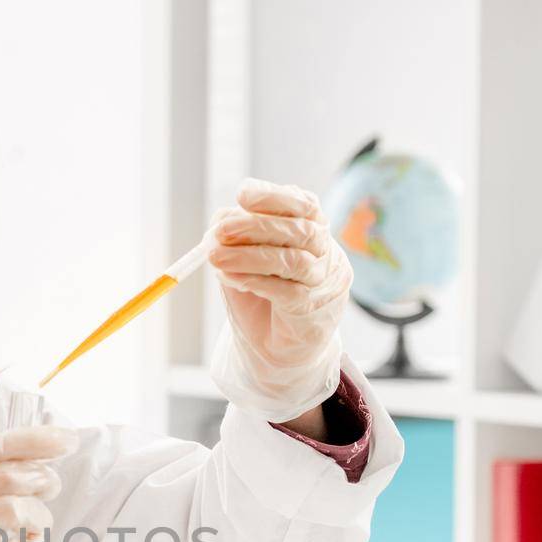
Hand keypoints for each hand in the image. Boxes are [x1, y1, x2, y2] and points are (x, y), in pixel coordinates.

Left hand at [206, 177, 350, 420]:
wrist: (276, 347)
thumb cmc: (262, 296)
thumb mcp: (247, 259)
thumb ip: (237, 239)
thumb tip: (218, 223)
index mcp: (314, 231)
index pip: (303, 204)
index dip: (274, 196)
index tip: (242, 194)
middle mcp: (326, 253)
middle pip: (299, 230)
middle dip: (255, 226)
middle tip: (219, 231)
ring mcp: (324, 283)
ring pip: (292, 261)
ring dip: (249, 256)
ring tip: (215, 257)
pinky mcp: (312, 311)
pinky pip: (286, 292)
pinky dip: (255, 281)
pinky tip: (231, 279)